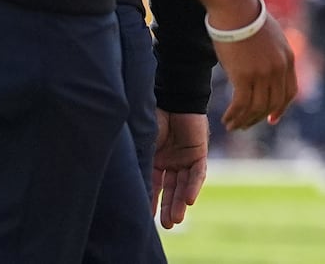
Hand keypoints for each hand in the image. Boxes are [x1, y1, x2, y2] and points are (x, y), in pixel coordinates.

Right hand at [150, 109, 207, 228]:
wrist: (170, 97)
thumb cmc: (150, 116)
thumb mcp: (141, 143)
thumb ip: (139, 161)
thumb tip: (125, 182)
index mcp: (153, 158)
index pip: (152, 184)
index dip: (150, 200)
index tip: (146, 217)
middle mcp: (169, 161)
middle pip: (169, 189)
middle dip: (167, 208)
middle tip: (167, 227)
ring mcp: (184, 159)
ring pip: (183, 185)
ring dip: (180, 203)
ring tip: (176, 220)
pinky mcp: (199, 154)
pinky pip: (197, 174)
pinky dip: (193, 187)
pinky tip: (188, 200)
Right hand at [207, 0, 296, 131]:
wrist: (234, 6)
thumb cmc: (244, 13)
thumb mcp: (267, 33)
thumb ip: (268, 50)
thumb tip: (258, 58)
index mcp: (288, 59)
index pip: (289, 93)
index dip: (280, 108)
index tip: (271, 118)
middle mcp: (278, 70)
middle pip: (272, 103)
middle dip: (259, 117)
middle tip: (246, 125)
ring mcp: (262, 74)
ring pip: (256, 107)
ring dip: (244, 120)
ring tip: (233, 126)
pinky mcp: (243, 75)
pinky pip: (241, 104)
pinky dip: (234, 115)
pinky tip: (226, 120)